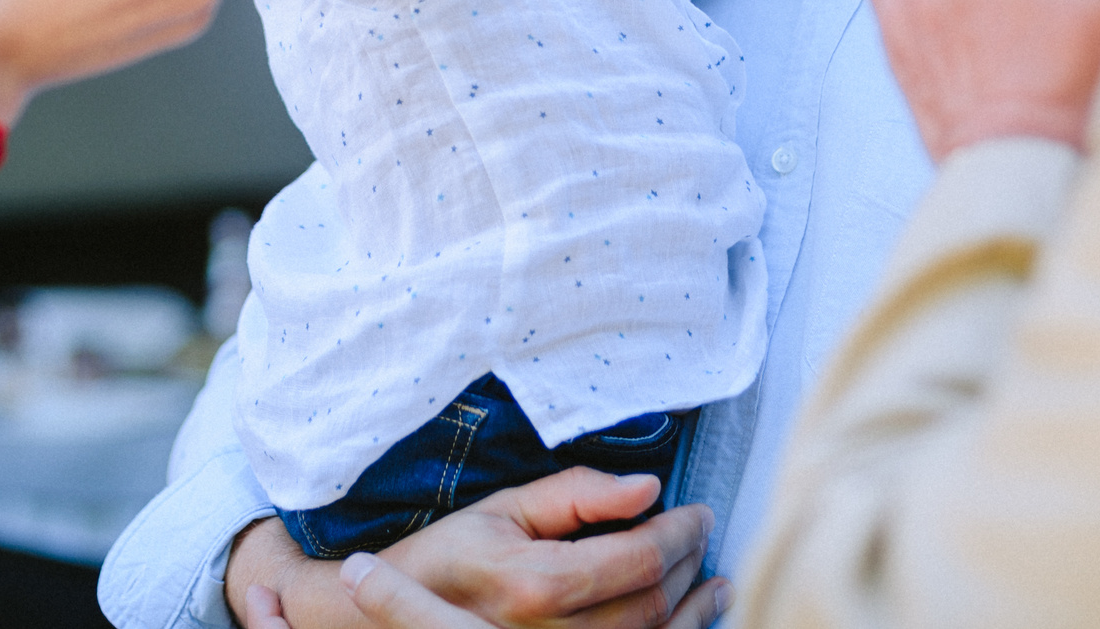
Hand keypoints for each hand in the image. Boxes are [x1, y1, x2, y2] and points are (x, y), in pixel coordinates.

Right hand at [232, 469, 717, 628]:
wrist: (384, 624)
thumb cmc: (447, 557)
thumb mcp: (502, 508)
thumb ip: (575, 494)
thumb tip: (647, 485)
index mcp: (537, 585)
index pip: (639, 558)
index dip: (681, 531)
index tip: (696, 508)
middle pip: (654, 601)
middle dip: (689, 562)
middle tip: (702, 528)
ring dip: (696, 608)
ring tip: (715, 578)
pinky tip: (692, 617)